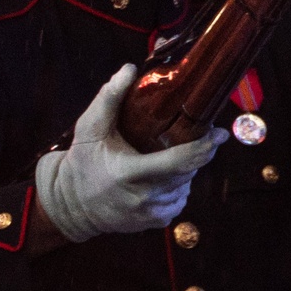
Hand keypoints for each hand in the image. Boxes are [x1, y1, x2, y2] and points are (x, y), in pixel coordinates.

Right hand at [32, 64, 224, 242]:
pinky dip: (176, 187)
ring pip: (186, 186)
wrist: (70, 206)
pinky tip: (160, 179)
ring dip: (184, 171)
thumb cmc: (81, 163)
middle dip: (194, 153)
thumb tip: (130, 68)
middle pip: (189, 171)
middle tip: (191, 138)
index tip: (220, 133)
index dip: (204, 147)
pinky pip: (179, 200)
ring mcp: (150, 213)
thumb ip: (109, 98)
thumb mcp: (90, 129)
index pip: (180, 161)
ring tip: (166, 159)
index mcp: (130, 173)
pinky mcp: (154, 222)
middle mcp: (144, 197)